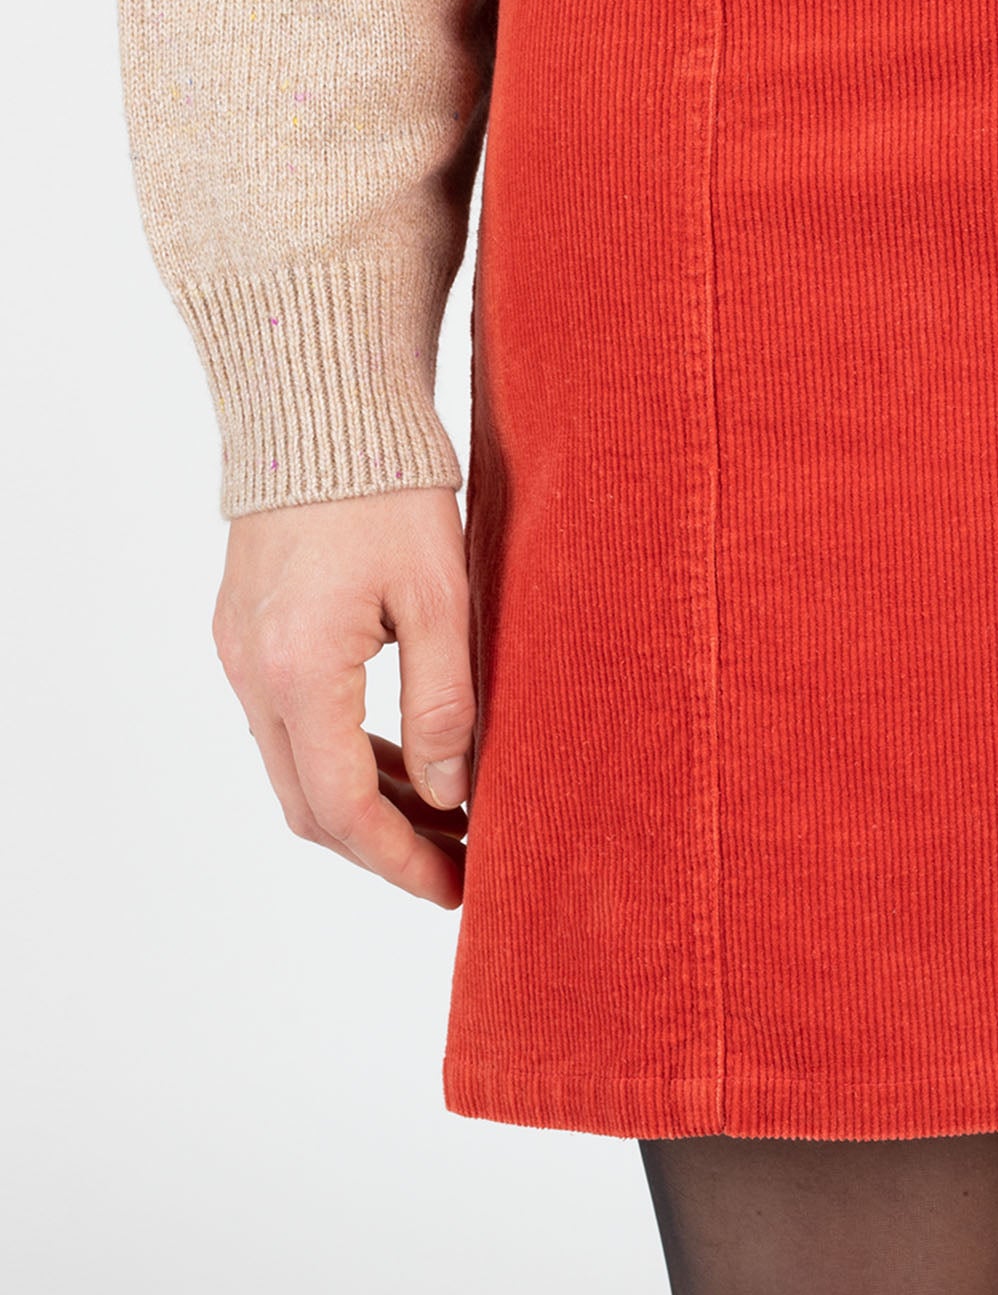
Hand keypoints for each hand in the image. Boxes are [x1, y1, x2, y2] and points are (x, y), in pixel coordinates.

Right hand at [212, 489, 472, 905]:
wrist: (319, 406)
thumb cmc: (390, 489)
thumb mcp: (440, 598)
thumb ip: (444, 705)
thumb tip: (450, 793)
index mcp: (299, 671)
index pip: (344, 808)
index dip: (401, 860)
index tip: (458, 888)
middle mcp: (252, 672)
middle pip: (309, 804)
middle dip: (384, 846)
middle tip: (460, 865)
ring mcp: (240, 654)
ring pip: (296, 767)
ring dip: (365, 803)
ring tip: (446, 820)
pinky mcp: (246, 633)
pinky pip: (289, 723)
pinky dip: (343, 754)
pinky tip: (404, 761)